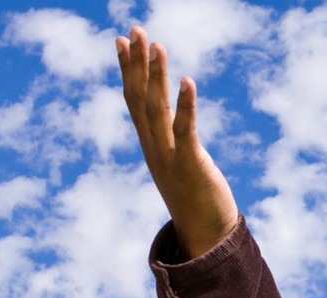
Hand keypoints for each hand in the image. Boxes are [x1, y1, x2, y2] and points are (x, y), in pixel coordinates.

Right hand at [116, 26, 238, 259]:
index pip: (134, 100)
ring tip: (156, 45)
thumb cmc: (197, 203)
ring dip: (156, 76)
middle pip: (140, 98)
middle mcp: (154, 148)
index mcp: (151, 145)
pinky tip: (187, 79)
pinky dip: (185, 104)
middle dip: (137, 63)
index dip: (127, 69)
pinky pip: (185, 129)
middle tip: (135, 29)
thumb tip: (176, 127)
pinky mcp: (191, 164)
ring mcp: (169, 156)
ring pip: (157, 109)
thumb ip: (174, 144)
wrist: (205, 238)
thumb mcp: (179, 166)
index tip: (121, 40)